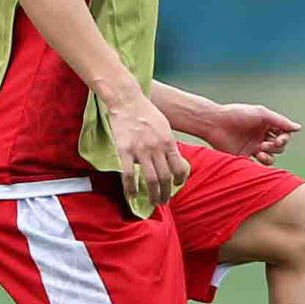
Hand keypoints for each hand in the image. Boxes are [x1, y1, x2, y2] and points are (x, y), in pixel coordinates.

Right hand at [106, 86, 187, 206]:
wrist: (127, 101)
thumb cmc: (146, 112)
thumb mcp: (164, 126)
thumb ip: (168, 144)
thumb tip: (173, 160)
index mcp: (168, 141)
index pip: (179, 167)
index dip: (179, 180)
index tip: (176, 186)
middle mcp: (157, 147)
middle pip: (165, 177)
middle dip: (166, 193)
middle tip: (164, 201)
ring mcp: (141, 150)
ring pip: (150, 180)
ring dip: (153, 194)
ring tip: (153, 202)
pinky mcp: (124, 150)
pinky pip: (129, 174)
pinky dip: (131, 188)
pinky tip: (132, 196)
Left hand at [203, 103, 300, 166]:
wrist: (214, 123)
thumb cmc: (237, 114)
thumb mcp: (261, 113)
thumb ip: (280, 121)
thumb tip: (298, 128)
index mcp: (266, 125)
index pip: (283, 134)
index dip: (285, 138)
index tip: (280, 139)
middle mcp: (261, 137)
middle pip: (279, 147)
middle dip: (276, 147)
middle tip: (266, 144)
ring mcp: (252, 148)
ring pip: (270, 157)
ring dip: (269, 156)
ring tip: (259, 150)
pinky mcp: (243, 157)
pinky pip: (257, 165)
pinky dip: (260, 163)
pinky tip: (256, 156)